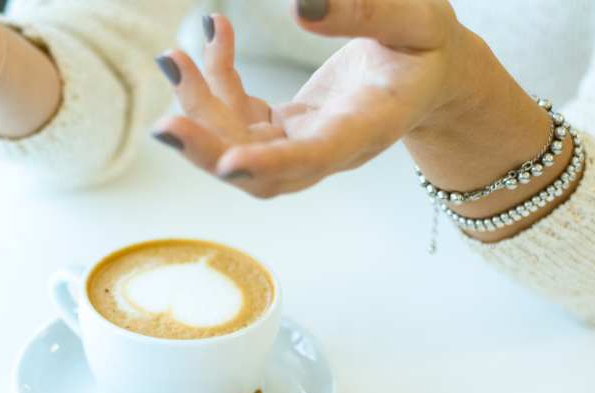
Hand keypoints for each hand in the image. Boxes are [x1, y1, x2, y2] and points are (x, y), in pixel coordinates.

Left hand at [151, 2, 497, 198]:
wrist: (430, 73)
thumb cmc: (427, 46)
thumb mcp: (416, 19)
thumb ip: (367, 11)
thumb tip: (301, 4)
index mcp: (369, 127)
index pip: (316, 157)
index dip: (271, 164)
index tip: (229, 165)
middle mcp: (331, 148)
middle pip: (262, 174)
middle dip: (209, 153)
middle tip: (164, 127)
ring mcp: (303, 143)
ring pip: (239, 147)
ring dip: (199, 109)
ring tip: (172, 57)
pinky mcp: (284, 129)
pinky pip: (238, 116)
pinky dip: (216, 81)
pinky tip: (214, 32)